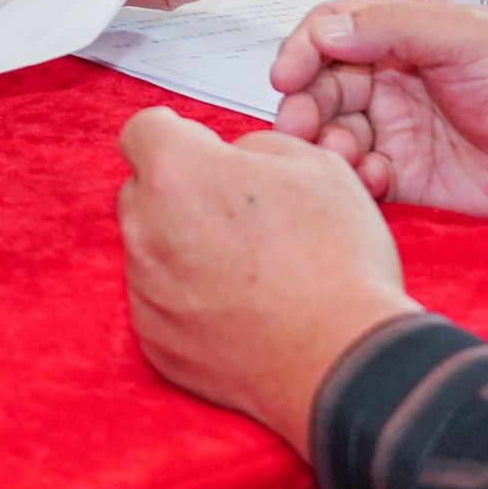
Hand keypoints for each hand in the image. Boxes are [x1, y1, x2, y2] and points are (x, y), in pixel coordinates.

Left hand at [118, 108, 418, 458]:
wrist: (344, 358)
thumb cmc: (337, 266)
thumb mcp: (317, 165)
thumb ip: (256, 146)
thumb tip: (236, 157)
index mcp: (180, 173)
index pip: (143, 129)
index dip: (177, 134)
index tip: (198, 146)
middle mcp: (147, 229)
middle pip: (143, 190)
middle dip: (180, 191)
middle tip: (238, 211)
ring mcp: (146, 289)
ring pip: (150, 246)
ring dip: (182, 245)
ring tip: (248, 264)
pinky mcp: (154, 338)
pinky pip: (158, 300)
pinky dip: (187, 296)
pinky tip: (238, 303)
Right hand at [268, 0, 487, 222]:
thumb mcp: (461, 37)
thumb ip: (390, 28)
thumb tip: (324, 31)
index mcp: (401, 37)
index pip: (329, 34)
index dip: (301, 51)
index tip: (286, 76)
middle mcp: (392, 80)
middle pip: (321, 86)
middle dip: (305, 105)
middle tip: (304, 125)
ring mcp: (398, 129)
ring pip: (333, 133)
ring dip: (327, 143)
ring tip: (346, 155)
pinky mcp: (409, 177)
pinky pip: (361, 177)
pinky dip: (357, 178)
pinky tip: (377, 178)